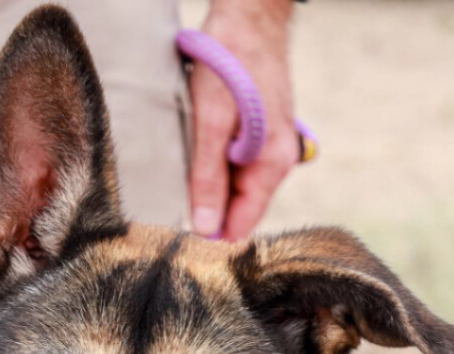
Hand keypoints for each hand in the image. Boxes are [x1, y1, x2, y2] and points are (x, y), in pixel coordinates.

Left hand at [188, 0, 296, 240]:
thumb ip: (207, 178)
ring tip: (190, 153)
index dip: (211, 231)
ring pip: (233, 187)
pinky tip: (200, 143)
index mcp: (272, 166)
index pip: (241, 225)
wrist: (249, 16)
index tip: (180, 228)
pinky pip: (234, 166)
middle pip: (236, 208)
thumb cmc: (229, 63)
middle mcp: (278, 163)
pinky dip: (214, 162)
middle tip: (176, 184)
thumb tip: (204, 228)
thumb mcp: (210, 122)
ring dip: (208, 180)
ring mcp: (271, 150)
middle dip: (206, 204)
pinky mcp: (261, 137)